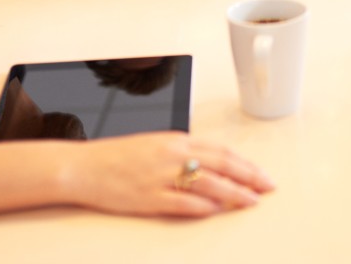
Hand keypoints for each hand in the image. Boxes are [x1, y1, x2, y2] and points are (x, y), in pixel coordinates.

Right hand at [69, 132, 273, 217]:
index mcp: (176, 140)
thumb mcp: (155, 145)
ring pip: (208, 183)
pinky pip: (182, 202)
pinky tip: (216, 211)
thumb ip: (183, 153)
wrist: (83, 167)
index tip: (261, 174)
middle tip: (267, 187)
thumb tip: (210, 166)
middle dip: (249, 176)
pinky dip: (202, 207)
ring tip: (251, 201)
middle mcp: (172, 155)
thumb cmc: (116, 157)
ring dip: (233, 193)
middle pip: (221, 164)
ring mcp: (161, 176)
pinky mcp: (149, 197)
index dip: (245, 163)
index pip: (221, 150)